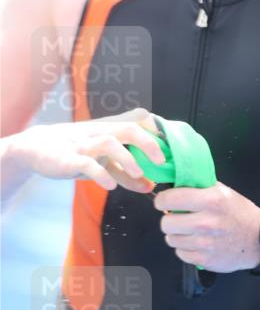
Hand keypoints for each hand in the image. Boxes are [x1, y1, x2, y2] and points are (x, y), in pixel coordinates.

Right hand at [6, 108, 164, 191]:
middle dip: (148, 143)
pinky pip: (86, 164)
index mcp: (110, 129)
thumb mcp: (103, 162)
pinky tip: (110, 186)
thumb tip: (150, 187)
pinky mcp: (68, 159)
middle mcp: (99, 133)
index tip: (172, 150)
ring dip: (127, 158)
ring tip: (139, 174)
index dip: (157, 133)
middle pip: (128, 128)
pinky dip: (100, 174)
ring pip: (109, 142)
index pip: (140, 122)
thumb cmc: (76, 152)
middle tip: (162, 161)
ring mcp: (83, 145)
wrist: (36, 148)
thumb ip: (126, 173)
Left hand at [154, 182, 259, 272]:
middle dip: (170, 219)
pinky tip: (197, 242)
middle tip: (178, 217)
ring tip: (190, 231)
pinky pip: (180, 253)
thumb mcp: (223, 192)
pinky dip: (185, 248)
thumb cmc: (239, 213)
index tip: (165, 201)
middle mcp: (206, 222)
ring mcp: (205, 243)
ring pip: (171, 239)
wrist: (258, 239)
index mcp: (211, 200)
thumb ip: (199, 186)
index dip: (163, 200)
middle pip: (166, 223)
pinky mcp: (204, 260)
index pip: (170, 199)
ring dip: (177, 235)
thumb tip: (174, 182)